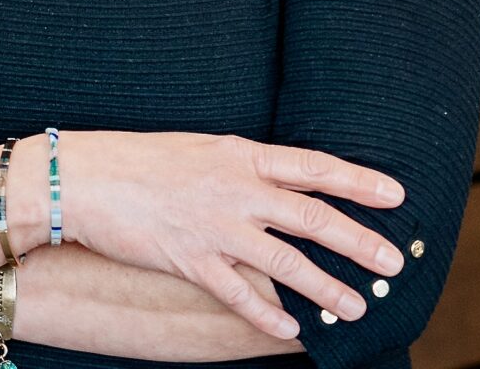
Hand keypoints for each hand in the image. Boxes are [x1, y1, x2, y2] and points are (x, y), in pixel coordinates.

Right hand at [56, 130, 408, 340]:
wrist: (83, 177)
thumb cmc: (141, 159)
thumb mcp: (202, 149)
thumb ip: (244, 166)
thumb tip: (283, 183)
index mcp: (241, 155)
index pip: (314, 167)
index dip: (359, 181)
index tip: (396, 195)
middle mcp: (235, 190)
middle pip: (312, 218)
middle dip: (359, 241)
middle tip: (393, 262)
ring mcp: (214, 227)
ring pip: (285, 263)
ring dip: (326, 288)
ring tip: (357, 307)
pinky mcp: (189, 259)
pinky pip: (238, 293)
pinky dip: (267, 314)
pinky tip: (292, 329)